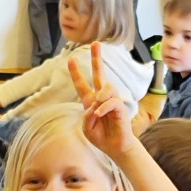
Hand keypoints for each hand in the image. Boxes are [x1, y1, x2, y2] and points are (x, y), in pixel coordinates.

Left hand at [69, 43, 135, 159]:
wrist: (114, 147)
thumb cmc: (101, 137)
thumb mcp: (87, 128)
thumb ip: (86, 117)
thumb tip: (95, 105)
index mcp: (90, 102)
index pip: (82, 84)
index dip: (76, 72)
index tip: (70, 59)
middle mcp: (101, 98)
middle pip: (99, 74)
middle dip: (97, 58)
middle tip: (96, 43)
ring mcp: (112, 101)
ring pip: (106, 87)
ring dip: (100, 97)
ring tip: (98, 112)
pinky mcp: (120, 107)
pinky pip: (112, 101)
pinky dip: (104, 108)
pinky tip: (101, 114)